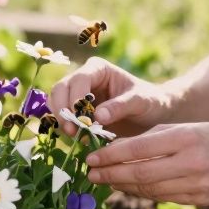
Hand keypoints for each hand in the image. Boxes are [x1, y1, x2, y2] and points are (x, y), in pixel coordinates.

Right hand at [49, 57, 171, 137]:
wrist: (153, 114)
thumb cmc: (150, 101)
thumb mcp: (141, 101)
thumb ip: (121, 106)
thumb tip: (98, 117)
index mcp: (98, 69)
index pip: (78, 79)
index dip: (75, 98)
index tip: (82, 120)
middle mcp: (83, 79)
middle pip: (60, 89)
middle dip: (63, 110)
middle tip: (72, 131)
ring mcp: (77, 95)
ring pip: (56, 103)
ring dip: (62, 120)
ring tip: (76, 136)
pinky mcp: (76, 112)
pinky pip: (62, 118)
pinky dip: (65, 128)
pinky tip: (77, 139)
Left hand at [83, 123, 208, 204]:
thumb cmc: (207, 135)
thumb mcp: (180, 127)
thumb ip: (148, 139)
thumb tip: (113, 150)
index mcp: (185, 138)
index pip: (139, 149)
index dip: (111, 155)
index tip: (91, 158)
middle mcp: (192, 163)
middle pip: (141, 173)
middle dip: (111, 174)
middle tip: (90, 173)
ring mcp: (197, 184)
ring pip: (150, 189)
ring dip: (123, 186)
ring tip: (105, 180)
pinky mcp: (199, 200)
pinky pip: (162, 197)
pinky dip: (141, 192)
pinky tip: (127, 187)